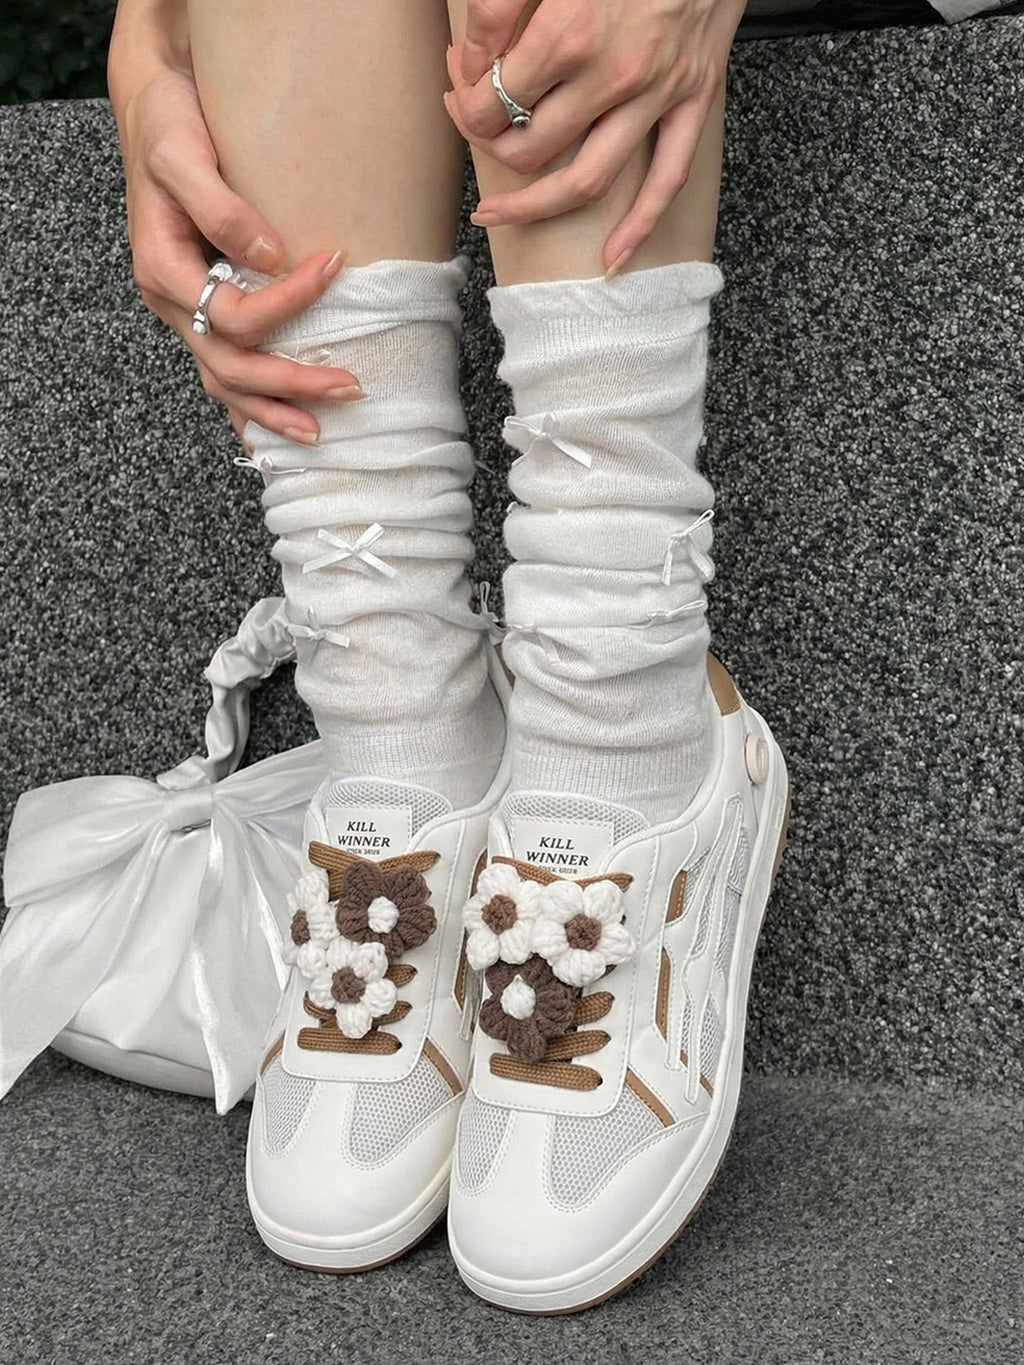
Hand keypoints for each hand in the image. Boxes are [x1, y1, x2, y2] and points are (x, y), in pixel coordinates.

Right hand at [108, 0, 362, 445]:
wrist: (152, 105)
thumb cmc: (167, 123)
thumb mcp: (181, 154)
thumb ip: (221, 207)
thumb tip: (271, 256)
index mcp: (163, 269)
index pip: (233, 314)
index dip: (288, 303)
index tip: (333, 266)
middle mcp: (172, 301)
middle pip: (231, 367)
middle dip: (291, 384)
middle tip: (350, 386)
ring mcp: (186, 312)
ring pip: (225, 382)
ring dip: (273, 411)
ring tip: (320, 432)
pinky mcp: (204, 309)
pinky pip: (226, 370)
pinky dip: (253, 406)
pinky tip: (283, 428)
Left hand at [443, 0, 743, 272]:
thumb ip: (502, 5)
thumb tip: (472, 56)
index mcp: (571, 35)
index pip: (497, 103)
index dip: (466, 102)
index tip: (458, 87)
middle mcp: (615, 76)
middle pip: (532, 149)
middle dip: (490, 145)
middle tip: (475, 127)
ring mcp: (659, 95)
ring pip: (588, 179)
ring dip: (536, 207)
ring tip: (498, 216)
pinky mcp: (694, 100)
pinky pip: (667, 179)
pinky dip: (639, 225)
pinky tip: (612, 258)